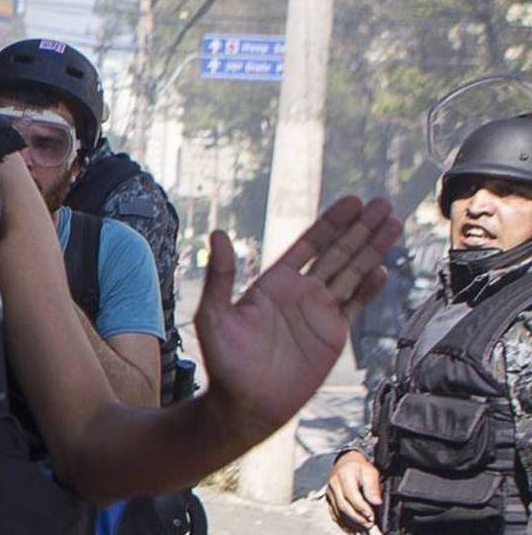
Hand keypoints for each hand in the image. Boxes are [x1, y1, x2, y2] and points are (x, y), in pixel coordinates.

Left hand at [194, 196, 399, 437]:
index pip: (309, 244)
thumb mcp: (214, 314)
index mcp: (274, 282)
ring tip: (392, 224)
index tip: (351, 202)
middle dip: (360, 228)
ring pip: (352, 273)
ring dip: (372, 250)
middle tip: (382, 203)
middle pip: (337, 252)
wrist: (246, 404)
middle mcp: (300, 292)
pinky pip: (355, 306)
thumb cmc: (225, 362)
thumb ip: (220, 275)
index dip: (331, 223)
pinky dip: (370, 289)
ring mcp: (319, 313)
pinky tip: (383, 270)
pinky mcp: (332, 336)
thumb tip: (217, 234)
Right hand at [326, 451, 381, 531]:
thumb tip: (376, 502)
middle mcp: (334, 483)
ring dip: (351, 522)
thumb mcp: (370, 472)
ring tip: (363, 527)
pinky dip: (343, 522)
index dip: (361, 507)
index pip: (351, 494)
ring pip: (338, 511)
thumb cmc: (359, 468)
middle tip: (369, 524)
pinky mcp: (329, 498)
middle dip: (357, 518)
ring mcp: (330, 491)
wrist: (346, 462)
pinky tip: (352, 527)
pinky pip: (334, 513)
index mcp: (344, 475)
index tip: (371, 516)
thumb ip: (373, 487)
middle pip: (343, 505)